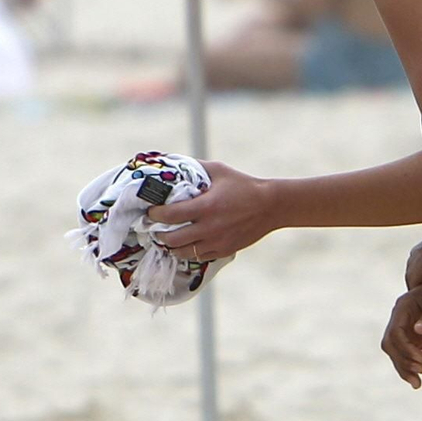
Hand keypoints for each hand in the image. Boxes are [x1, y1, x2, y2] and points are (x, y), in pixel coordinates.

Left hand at [150, 161, 276, 261]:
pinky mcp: (224, 250)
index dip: (155, 215)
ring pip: (183, 253)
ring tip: (168, 239)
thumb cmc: (243, 185)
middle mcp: (210, 227)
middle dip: (159, 234)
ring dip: (172, 247)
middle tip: (156, 228)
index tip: (150, 212)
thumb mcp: (219, 171)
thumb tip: (173, 163)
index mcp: (206, 206)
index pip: (170, 215)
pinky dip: (189, 252)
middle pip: (172, 239)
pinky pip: (199, 257)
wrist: (270, 206)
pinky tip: (187, 244)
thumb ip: (196, 168)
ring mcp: (217, 242)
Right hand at [381, 276, 421, 388]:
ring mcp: (405, 326)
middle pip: (390, 344)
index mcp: (404, 306)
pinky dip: (409, 366)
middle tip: (419, 376)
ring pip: (395, 352)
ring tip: (417, 383)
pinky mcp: (413, 335)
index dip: (405, 350)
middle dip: (402, 362)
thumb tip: (417, 331)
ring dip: (404, 368)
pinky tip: (419, 378)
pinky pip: (405, 354)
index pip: (395, 332)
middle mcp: (400, 316)